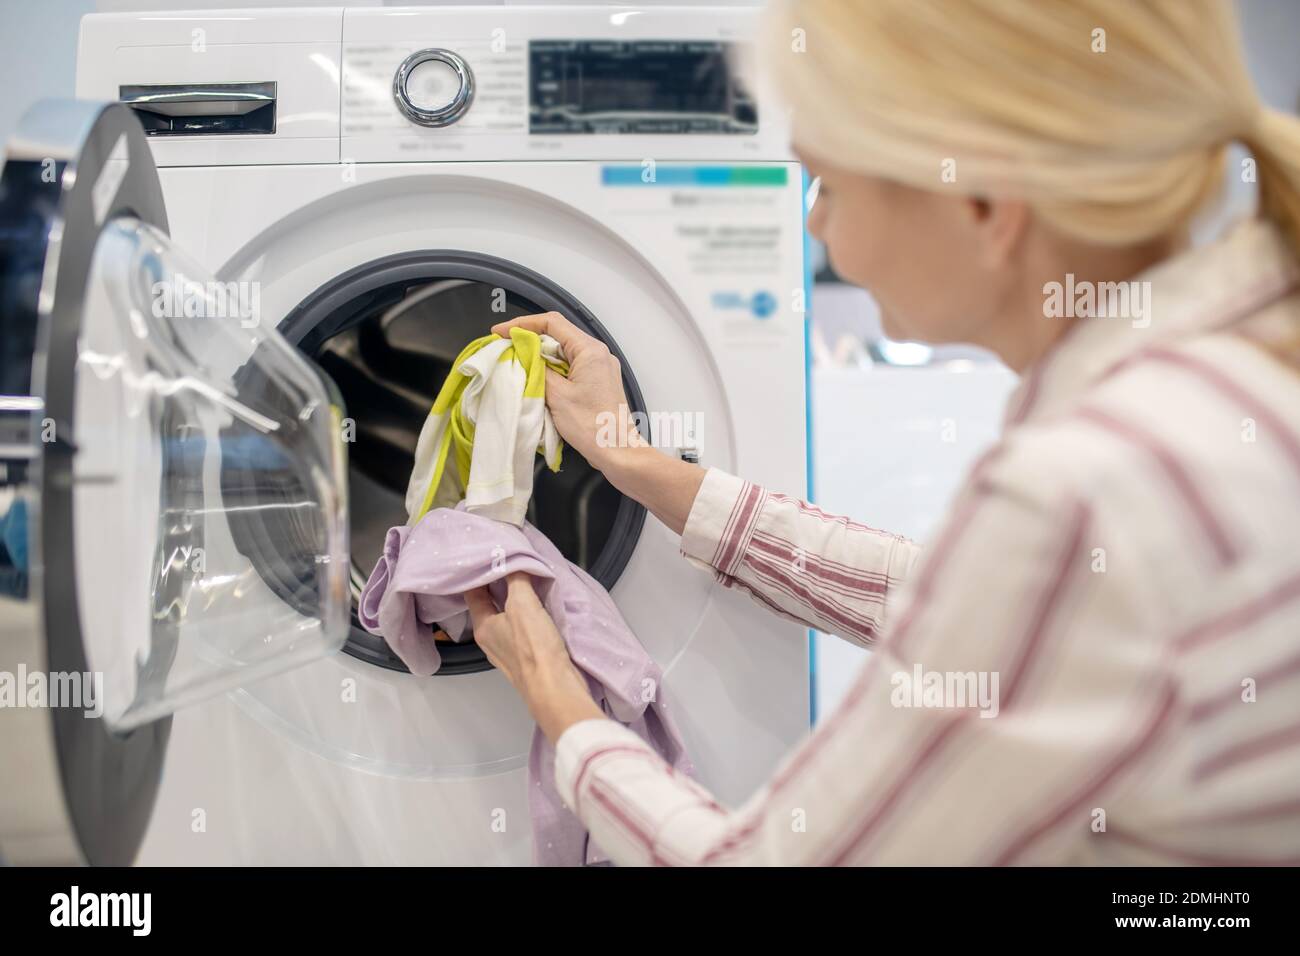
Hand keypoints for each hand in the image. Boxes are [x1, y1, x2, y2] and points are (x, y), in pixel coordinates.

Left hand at [464, 573, 604, 742]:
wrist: (556, 688)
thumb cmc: (535, 649)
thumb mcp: (523, 604)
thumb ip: (517, 579)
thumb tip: (513, 562)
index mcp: (483, 627)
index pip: (473, 592)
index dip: (480, 573)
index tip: (490, 556)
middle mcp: (491, 640)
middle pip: (490, 605)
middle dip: (499, 585)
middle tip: (511, 564)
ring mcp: (509, 651)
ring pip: (507, 618)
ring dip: (516, 601)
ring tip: (528, 581)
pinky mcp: (527, 658)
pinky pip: (522, 630)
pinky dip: (528, 616)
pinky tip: (541, 608)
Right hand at [492, 311, 644, 468]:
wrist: (616, 450)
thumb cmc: (593, 426)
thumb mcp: (556, 395)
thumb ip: (537, 370)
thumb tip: (523, 356)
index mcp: (590, 350)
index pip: (552, 323)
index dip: (522, 324)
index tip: (502, 332)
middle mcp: (598, 354)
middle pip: (558, 334)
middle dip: (529, 339)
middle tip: (506, 348)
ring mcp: (600, 367)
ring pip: (564, 351)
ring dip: (540, 356)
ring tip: (518, 363)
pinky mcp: (598, 380)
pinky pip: (571, 365)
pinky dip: (552, 368)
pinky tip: (538, 378)